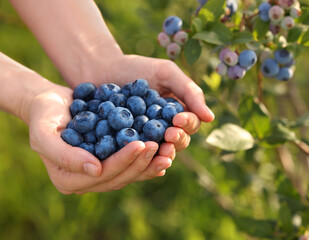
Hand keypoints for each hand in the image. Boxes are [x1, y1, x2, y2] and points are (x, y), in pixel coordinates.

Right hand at [28, 83, 172, 193]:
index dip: (123, 161)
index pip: (102, 174)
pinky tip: (163, 151)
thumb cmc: (43, 116)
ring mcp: (99, 173)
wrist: (50, 103)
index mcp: (68, 180)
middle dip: (141, 163)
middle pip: (119, 177)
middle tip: (159, 145)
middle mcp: (85, 181)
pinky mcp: (110, 161)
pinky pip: (131, 164)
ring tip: (167, 150)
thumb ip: (64, 155)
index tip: (141, 143)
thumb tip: (96, 170)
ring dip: (149, 164)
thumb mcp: (44, 133)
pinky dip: (147, 159)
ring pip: (129, 174)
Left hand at [77, 54, 214, 153]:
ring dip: (163, 154)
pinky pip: (138, 156)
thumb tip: (210, 118)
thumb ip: (189, 92)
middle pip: (179, 142)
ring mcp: (147, 139)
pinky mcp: (128, 146)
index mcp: (178, 113)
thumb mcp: (166, 73)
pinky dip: (141, 159)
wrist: (101, 70)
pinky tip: (141, 160)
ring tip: (160, 150)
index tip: (177, 119)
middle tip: (169, 135)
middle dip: (177, 140)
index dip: (187, 123)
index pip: (191, 124)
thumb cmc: (136, 68)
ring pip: (161, 153)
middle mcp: (165, 129)